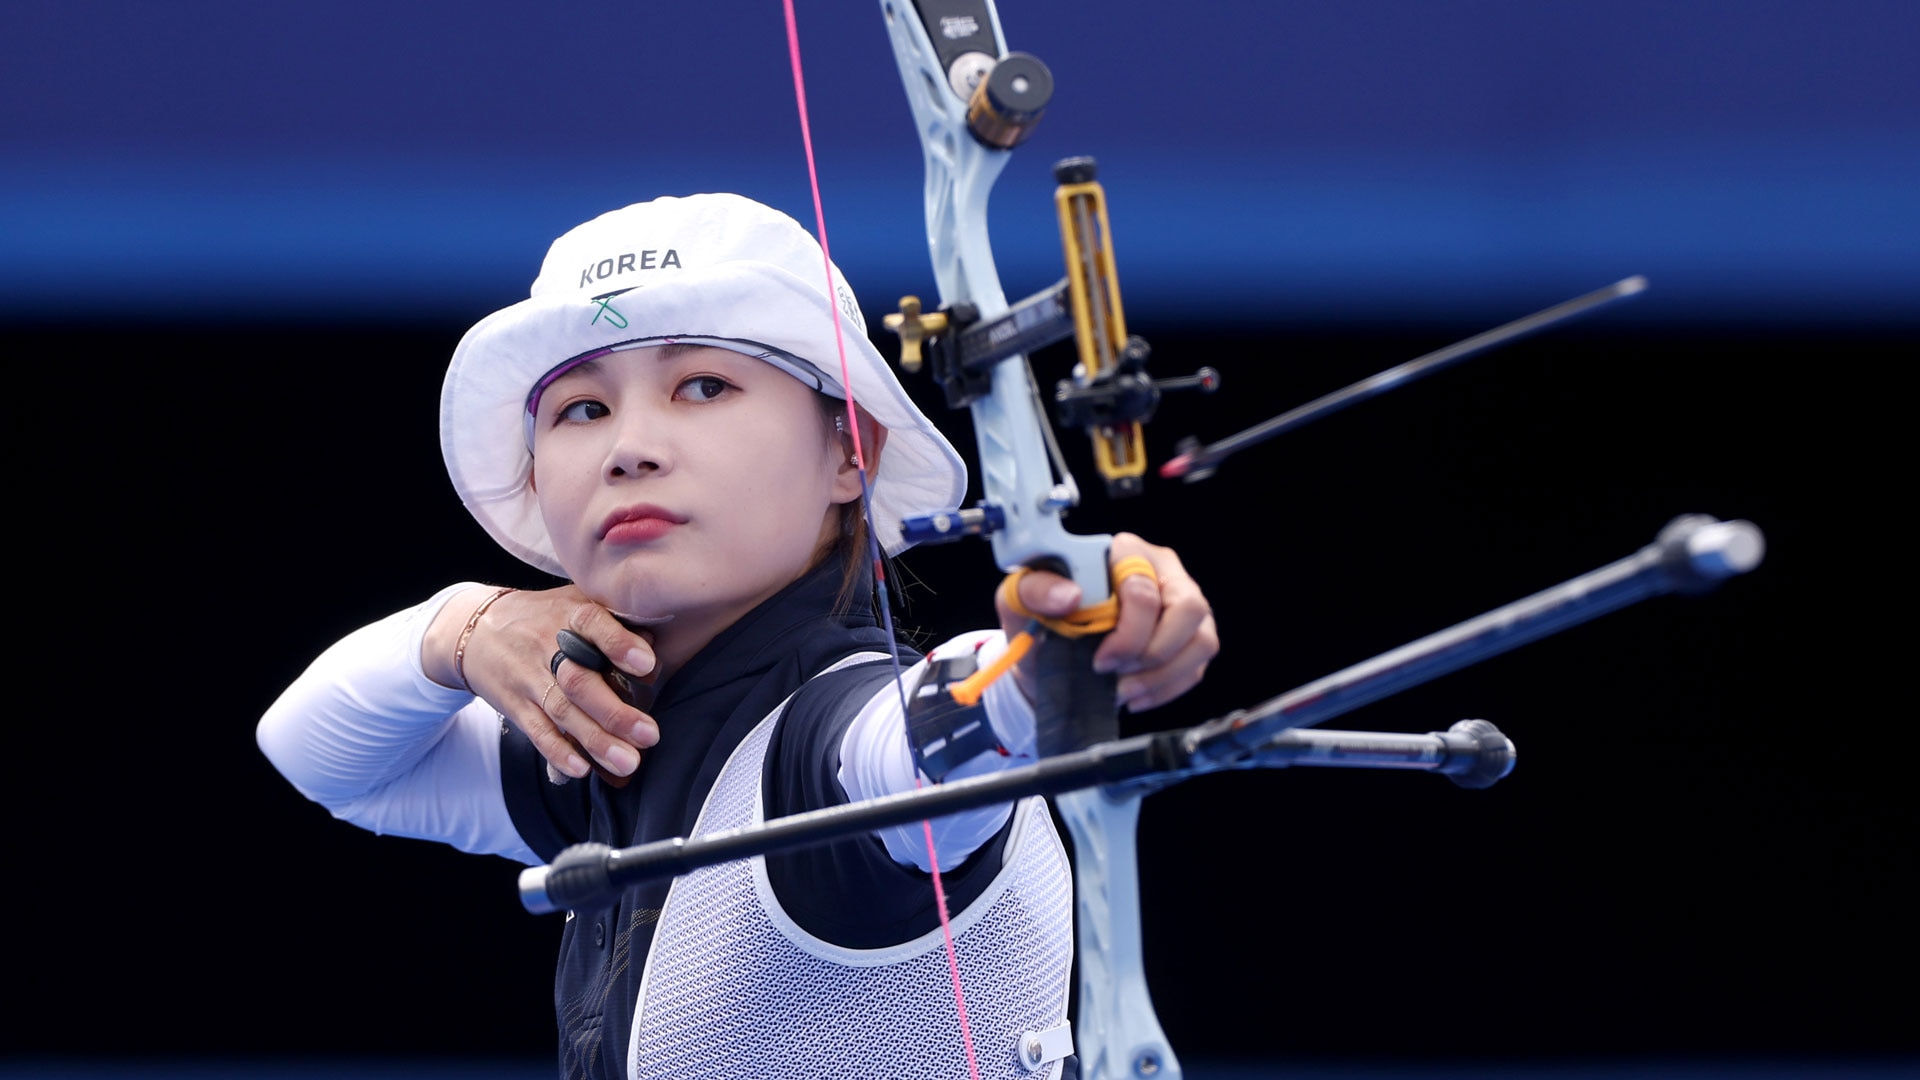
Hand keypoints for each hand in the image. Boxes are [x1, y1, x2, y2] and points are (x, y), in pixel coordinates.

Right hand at [425, 584, 658, 779]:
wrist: (478, 631)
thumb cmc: (545, 618)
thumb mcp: (575, 603)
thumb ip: (613, 620)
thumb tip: (655, 640)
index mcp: (569, 614)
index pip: (593, 623)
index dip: (619, 643)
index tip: (647, 665)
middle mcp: (547, 646)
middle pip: (580, 681)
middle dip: (615, 712)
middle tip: (650, 735)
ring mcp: (529, 678)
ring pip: (563, 712)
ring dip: (596, 741)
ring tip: (627, 762)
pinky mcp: (515, 705)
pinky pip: (537, 731)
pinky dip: (558, 752)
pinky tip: (581, 770)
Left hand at [995, 532, 1217, 712]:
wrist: (1045, 659)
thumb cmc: (1039, 620)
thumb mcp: (1020, 599)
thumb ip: (1035, 588)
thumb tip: (1071, 595)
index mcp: (1125, 552)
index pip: (1144, 586)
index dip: (1128, 630)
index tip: (1099, 659)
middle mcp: (1163, 571)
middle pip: (1188, 608)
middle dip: (1151, 652)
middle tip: (1115, 673)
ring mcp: (1183, 606)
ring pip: (1202, 640)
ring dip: (1161, 675)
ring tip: (1123, 689)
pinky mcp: (1190, 640)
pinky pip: (1197, 668)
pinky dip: (1164, 690)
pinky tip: (1133, 694)